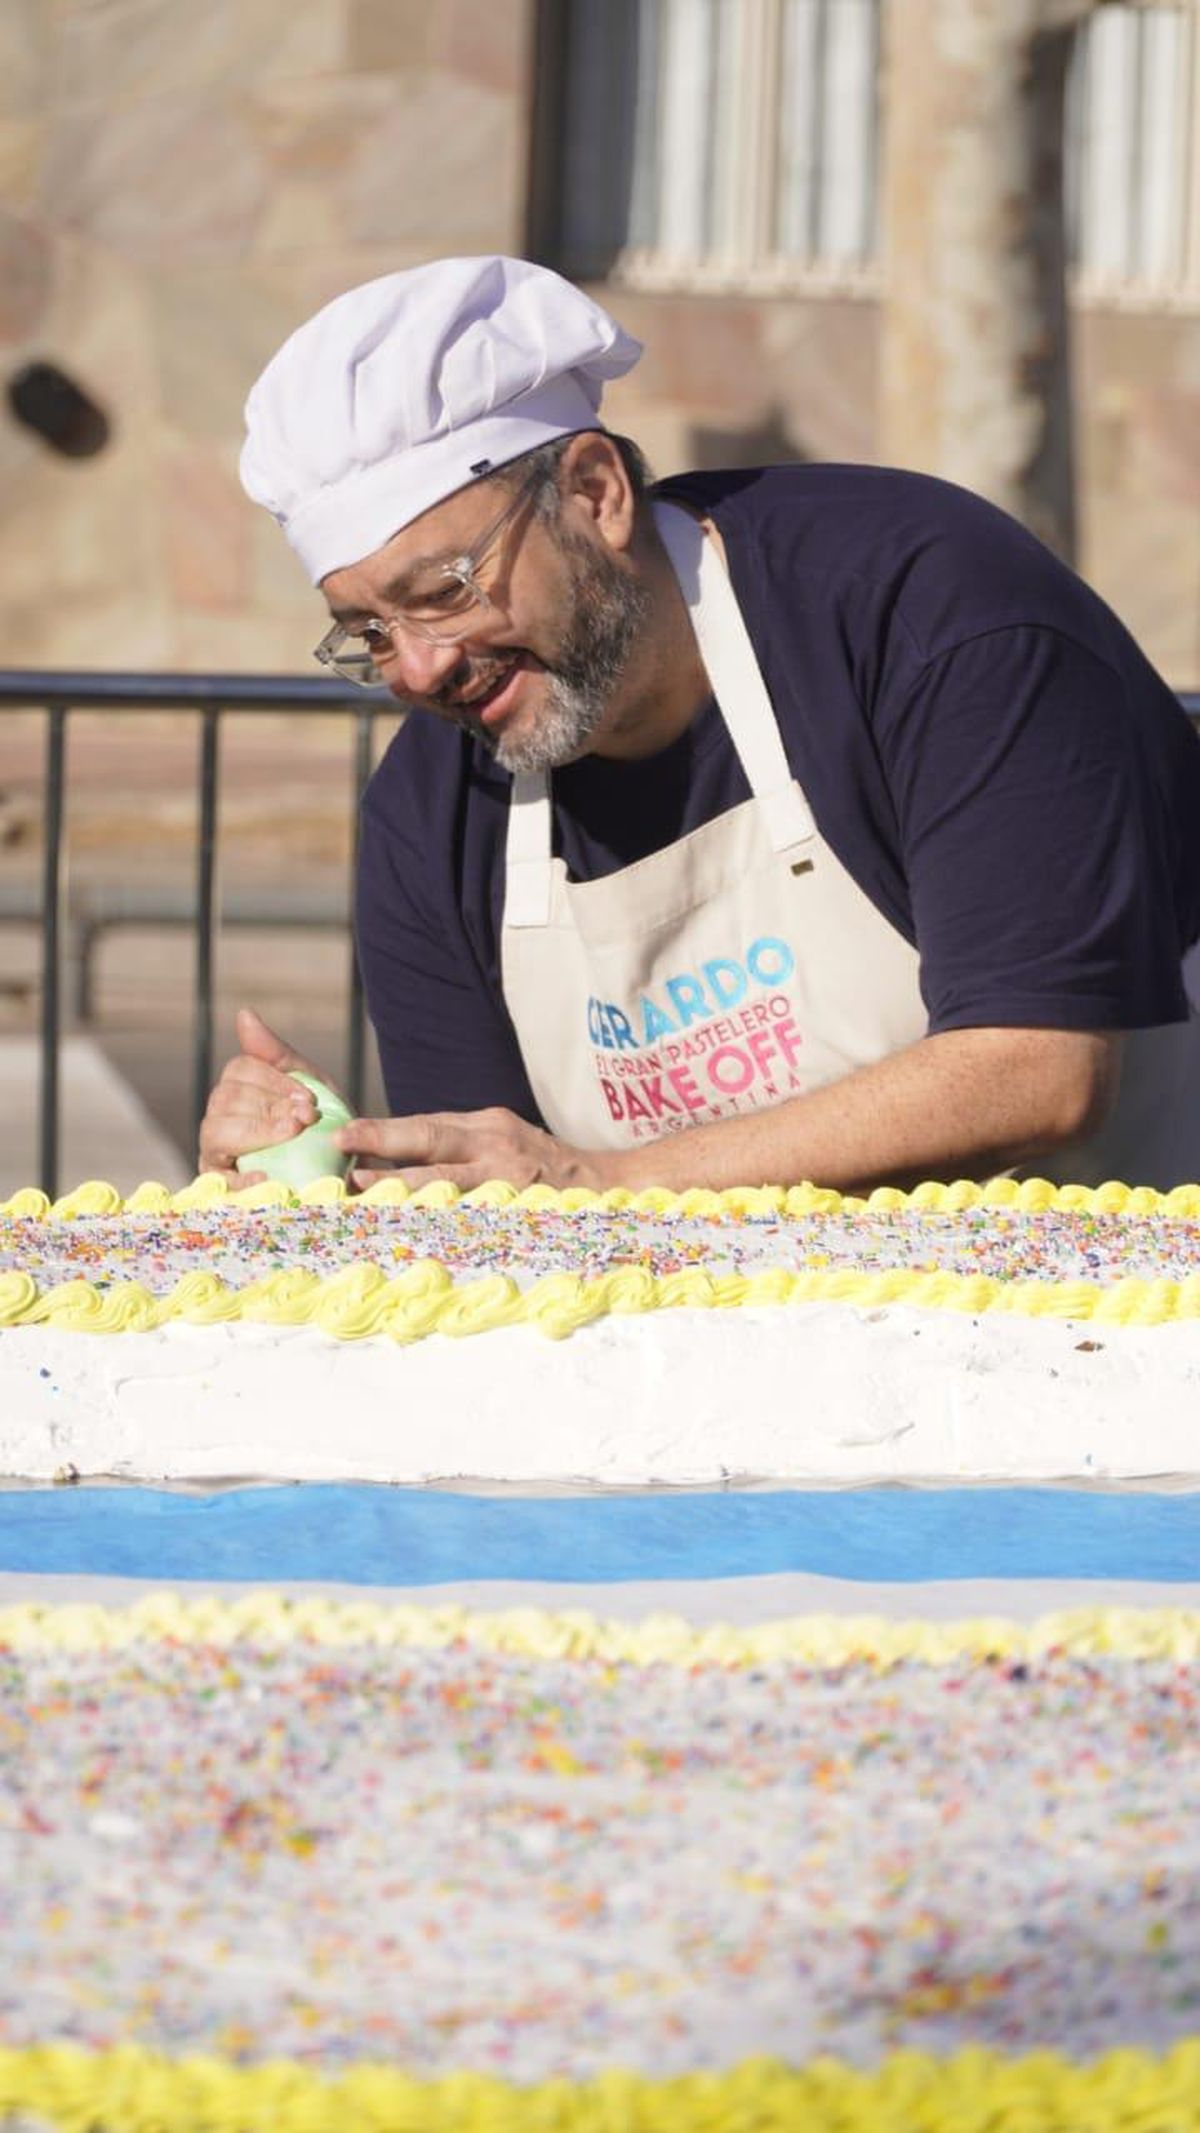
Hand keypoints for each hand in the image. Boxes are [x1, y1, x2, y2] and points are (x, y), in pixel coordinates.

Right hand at [198, 1007, 333, 1181]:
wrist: (346, 1173)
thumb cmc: (322, 1126)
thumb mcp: (310, 1086)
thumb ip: (277, 1053)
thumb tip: (244, 1014)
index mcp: (238, 1089)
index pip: (240, 1071)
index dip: (275, 1081)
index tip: (309, 1099)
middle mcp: (219, 1118)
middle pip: (227, 1098)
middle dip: (270, 1106)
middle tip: (307, 1119)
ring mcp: (214, 1154)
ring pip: (216, 1132)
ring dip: (258, 1131)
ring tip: (292, 1136)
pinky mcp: (221, 1190)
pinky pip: (219, 1182)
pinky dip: (242, 1179)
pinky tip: (266, 1178)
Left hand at [332, 1105, 612, 1194]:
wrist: (612, 1187)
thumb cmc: (548, 1171)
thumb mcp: (506, 1144)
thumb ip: (462, 1150)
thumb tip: (398, 1163)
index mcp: (488, 1125)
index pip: (428, 1125)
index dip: (385, 1131)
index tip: (345, 1136)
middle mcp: (495, 1142)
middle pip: (430, 1136)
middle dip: (382, 1138)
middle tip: (341, 1143)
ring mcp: (508, 1173)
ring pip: (444, 1175)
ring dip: (399, 1181)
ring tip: (361, 1187)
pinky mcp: (519, 1202)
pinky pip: (470, 1211)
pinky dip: (436, 1217)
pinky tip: (408, 1226)